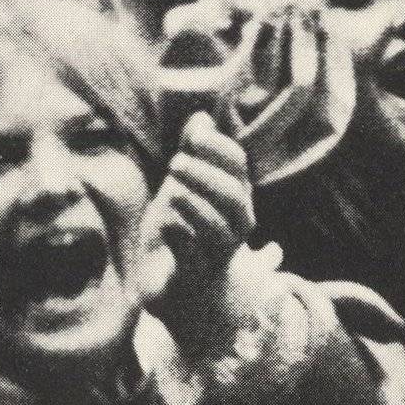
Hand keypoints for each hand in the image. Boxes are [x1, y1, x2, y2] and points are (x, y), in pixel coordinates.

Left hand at [144, 109, 261, 359]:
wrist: (172, 287)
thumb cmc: (182, 233)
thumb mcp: (182, 188)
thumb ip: (192, 155)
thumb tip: (199, 117)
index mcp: (234, 198)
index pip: (237, 165)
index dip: (217, 147)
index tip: (191, 138)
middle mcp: (235, 226)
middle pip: (232, 195)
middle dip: (204, 175)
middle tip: (174, 164)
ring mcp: (216, 254)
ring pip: (219, 228)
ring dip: (195, 204)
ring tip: (171, 191)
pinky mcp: (192, 277)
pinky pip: (192, 257)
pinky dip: (181, 235)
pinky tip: (168, 222)